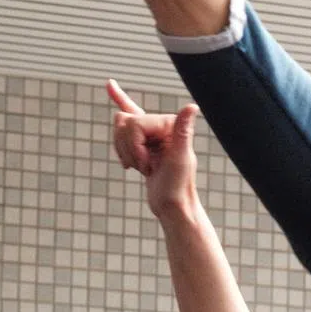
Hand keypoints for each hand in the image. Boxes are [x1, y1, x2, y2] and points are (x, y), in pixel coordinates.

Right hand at [107, 79, 199, 218]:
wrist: (172, 205)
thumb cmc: (177, 185)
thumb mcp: (179, 158)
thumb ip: (183, 131)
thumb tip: (192, 106)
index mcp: (171, 123)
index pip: (134, 124)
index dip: (134, 147)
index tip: (147, 166)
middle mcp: (163, 124)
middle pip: (123, 122)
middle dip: (128, 149)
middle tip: (146, 168)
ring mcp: (152, 133)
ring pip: (117, 129)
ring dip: (124, 153)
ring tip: (143, 168)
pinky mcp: (143, 143)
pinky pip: (121, 130)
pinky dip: (120, 150)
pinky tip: (126, 142)